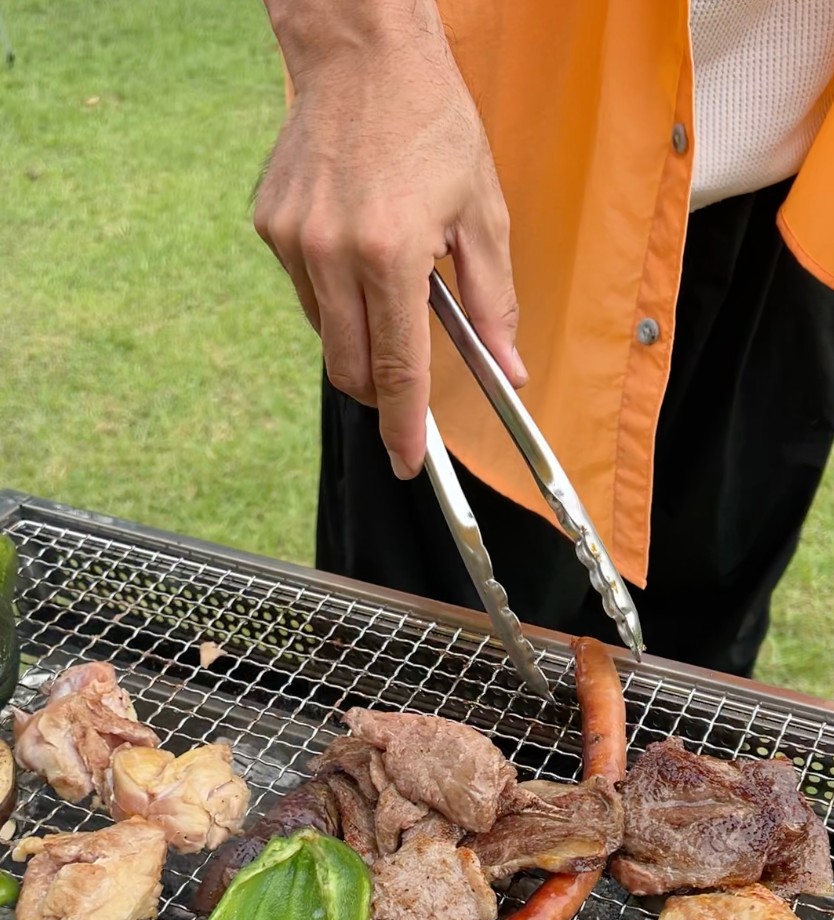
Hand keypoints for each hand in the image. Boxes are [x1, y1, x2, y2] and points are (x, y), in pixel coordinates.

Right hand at [255, 2, 524, 477]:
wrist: (360, 52)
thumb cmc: (431, 122)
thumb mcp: (482, 211)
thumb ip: (493, 300)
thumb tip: (508, 367)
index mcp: (391, 251)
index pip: (397, 367)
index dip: (405, 425)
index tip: (409, 463)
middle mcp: (332, 253)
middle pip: (350, 369)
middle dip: (381, 392)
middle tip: (407, 384)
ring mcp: (294, 241)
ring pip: (326, 335)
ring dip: (359, 338)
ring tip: (389, 287)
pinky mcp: (271, 227)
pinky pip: (306, 293)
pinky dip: (335, 296)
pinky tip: (357, 252)